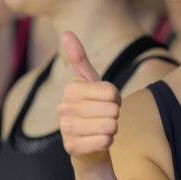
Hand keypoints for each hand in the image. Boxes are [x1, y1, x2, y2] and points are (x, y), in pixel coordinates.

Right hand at [58, 31, 121, 164]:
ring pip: (109, 126)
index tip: (107, 100)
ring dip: (112, 128)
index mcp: (71, 88)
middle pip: (112, 109)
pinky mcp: (71, 148)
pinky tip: (99, 140)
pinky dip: (108, 142)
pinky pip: (104, 142)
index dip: (116, 97)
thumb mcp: (90, 82)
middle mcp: (64, 107)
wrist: (88, 143)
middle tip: (105, 116)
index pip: (111, 91)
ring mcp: (66, 128)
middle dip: (115, 114)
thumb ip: (79, 58)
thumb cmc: (92, 107)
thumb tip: (66, 31)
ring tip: (102, 128)